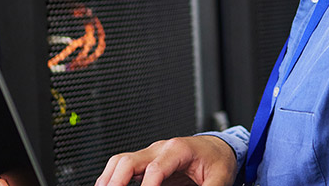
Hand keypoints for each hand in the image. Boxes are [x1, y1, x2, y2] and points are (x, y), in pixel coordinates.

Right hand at [96, 135, 237, 185]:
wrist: (218, 148)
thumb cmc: (218, 160)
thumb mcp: (220, 178)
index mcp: (178, 149)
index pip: (155, 168)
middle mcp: (160, 149)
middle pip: (128, 160)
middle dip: (116, 180)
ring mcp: (150, 153)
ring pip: (120, 160)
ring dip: (109, 178)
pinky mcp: (146, 161)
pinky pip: (123, 166)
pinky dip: (112, 177)